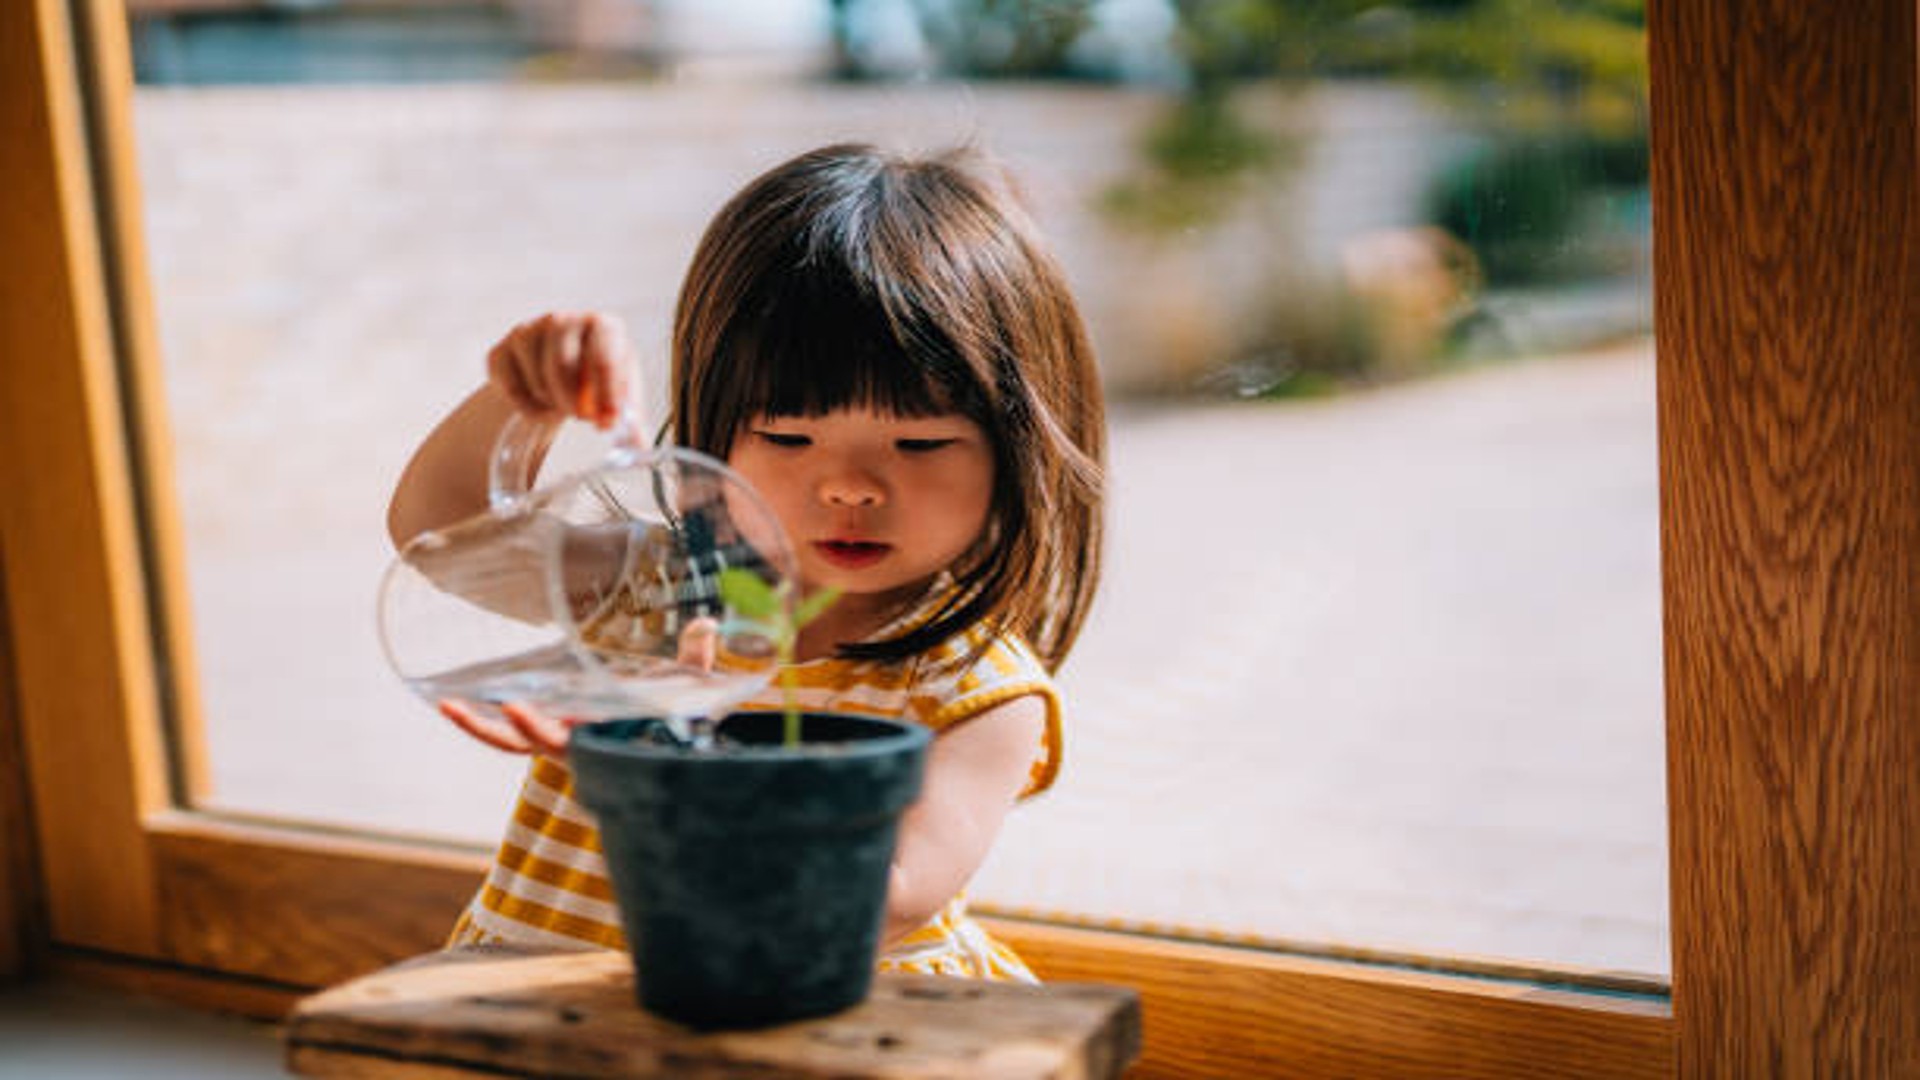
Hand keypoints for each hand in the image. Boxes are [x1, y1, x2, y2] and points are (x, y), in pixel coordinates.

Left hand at [435, 619, 721, 757]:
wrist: (671, 734)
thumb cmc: (679, 712)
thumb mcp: (687, 685)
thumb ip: (694, 658)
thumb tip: (705, 623)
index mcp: (603, 738)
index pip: (565, 742)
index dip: (537, 729)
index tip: (515, 708)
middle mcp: (576, 744)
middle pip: (526, 745)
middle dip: (498, 729)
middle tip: (461, 706)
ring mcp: (559, 737)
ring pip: (511, 742)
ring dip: (479, 727)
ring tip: (447, 704)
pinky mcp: (550, 725)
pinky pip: (511, 731)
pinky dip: (485, 719)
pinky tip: (455, 700)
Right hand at [486, 311, 634, 429]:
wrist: (551, 376)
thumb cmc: (592, 381)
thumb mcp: (616, 395)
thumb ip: (629, 419)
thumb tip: (639, 447)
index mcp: (602, 325)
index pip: (604, 356)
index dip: (606, 394)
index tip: (608, 421)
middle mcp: (564, 320)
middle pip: (563, 365)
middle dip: (573, 401)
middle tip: (582, 418)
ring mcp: (528, 331)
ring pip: (537, 378)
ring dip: (551, 403)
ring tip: (562, 406)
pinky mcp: (500, 351)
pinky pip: (511, 387)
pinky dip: (527, 407)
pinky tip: (539, 407)